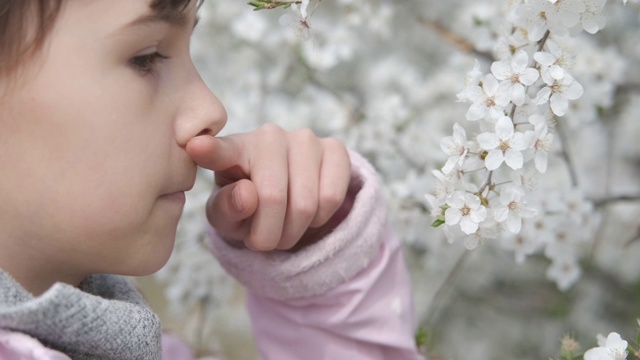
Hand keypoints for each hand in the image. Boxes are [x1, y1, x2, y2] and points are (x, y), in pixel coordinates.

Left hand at [186, 124, 351, 250]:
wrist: (286, 198)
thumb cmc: (247, 205)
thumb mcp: (226, 216)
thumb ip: (227, 209)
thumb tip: (247, 195)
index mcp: (232, 150)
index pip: (220, 151)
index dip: (209, 150)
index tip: (195, 146)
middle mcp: (268, 136)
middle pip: (273, 198)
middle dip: (269, 235)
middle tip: (265, 240)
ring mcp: (304, 138)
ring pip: (306, 203)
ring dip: (295, 231)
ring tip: (285, 228)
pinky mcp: (334, 148)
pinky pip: (331, 197)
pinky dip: (320, 219)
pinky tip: (308, 212)